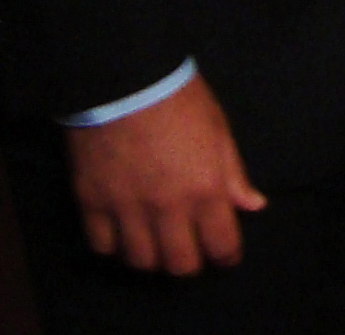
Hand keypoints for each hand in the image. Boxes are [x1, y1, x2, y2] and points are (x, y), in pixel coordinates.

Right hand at [64, 75, 264, 274]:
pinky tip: (121, 233)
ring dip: (152, 257)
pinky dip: (114, 246)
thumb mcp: (218, 128)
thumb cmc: (178, 97)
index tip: (224, 255)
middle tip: (189, 248)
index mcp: (206, 188)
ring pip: (140, 262)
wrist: (123, 77)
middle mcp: (167, 207)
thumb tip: (253, 205)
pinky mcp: (92, 203)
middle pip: (180, 265)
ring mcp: (126, 208)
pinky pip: (103, 246)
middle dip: (190, 263)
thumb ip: (233, 173)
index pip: (221, 246)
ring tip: (156, 242)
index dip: (226, 257)